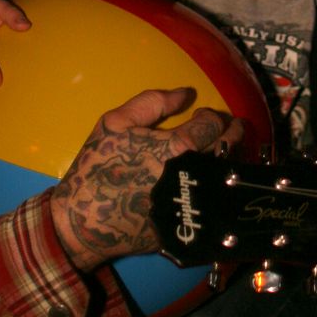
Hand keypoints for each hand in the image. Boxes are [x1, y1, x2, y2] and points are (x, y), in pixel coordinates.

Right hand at [49, 88, 243, 271]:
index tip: (205, 115)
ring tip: (224, 149)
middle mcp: (193, 174)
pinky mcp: (190, 223)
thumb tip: (186, 93)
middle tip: (228, 128)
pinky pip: (217, 199)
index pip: (213, 125)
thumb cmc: (99, 166)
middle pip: (229, 149)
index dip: (214, 116)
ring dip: (231, 157)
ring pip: (228, 174)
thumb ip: (154, 102)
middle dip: (232, 134)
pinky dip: (220, 184)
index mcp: (178, 147)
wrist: (84, 219)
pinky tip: (213, 177)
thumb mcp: (117, 122)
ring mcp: (193, 201)